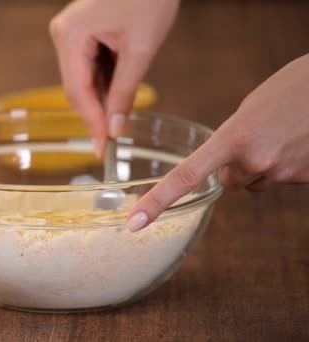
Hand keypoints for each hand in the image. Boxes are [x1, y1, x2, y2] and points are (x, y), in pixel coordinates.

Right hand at [49, 0, 178, 156]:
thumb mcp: (140, 49)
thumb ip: (125, 92)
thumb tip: (115, 128)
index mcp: (71, 36)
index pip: (77, 92)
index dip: (91, 123)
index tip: (102, 148)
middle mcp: (63, 34)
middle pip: (75, 88)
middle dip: (96, 112)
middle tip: (113, 138)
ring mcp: (70, 33)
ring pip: (81, 79)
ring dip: (101, 98)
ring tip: (122, 112)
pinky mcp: (80, 32)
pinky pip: (87, 66)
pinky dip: (103, 82)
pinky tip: (118, 90)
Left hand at [127, 54, 308, 231]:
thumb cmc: (292, 88)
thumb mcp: (249, 110)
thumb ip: (230, 141)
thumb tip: (224, 167)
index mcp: (232, 138)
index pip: (185, 176)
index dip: (157, 202)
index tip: (134, 223)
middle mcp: (254, 161)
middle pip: (227, 182)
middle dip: (234, 167)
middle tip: (258, 136)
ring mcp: (282, 173)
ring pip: (255, 182)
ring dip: (262, 166)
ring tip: (283, 134)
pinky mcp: (305, 179)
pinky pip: (282, 180)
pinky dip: (286, 165)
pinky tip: (298, 142)